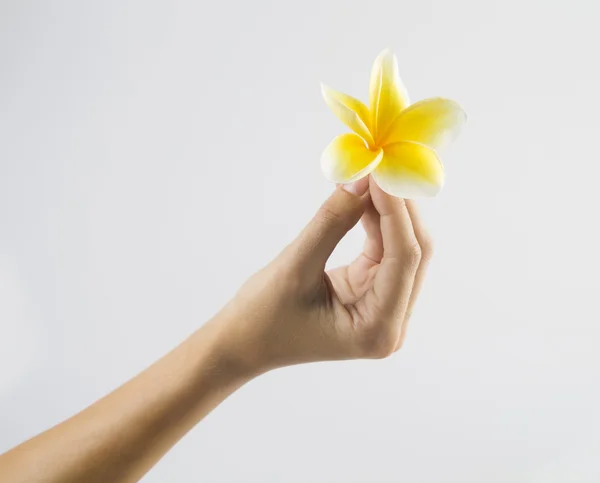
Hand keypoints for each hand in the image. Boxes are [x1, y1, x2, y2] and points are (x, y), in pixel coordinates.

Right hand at [216, 176, 432, 372]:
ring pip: (401, 248)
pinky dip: (373, 222)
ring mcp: (384, 309)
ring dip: (387, 212)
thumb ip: (331, 222)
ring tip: (368, 176)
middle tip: (379, 168)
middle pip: (412, 253)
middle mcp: (390, 322)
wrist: (244, 343)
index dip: (396, 211)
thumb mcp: (295, 267)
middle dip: (398, 209)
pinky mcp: (372, 294)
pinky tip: (361, 196)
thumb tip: (361, 180)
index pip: (403, 258)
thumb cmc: (261, 318)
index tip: (381, 172)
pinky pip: (383, 251)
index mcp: (378, 329)